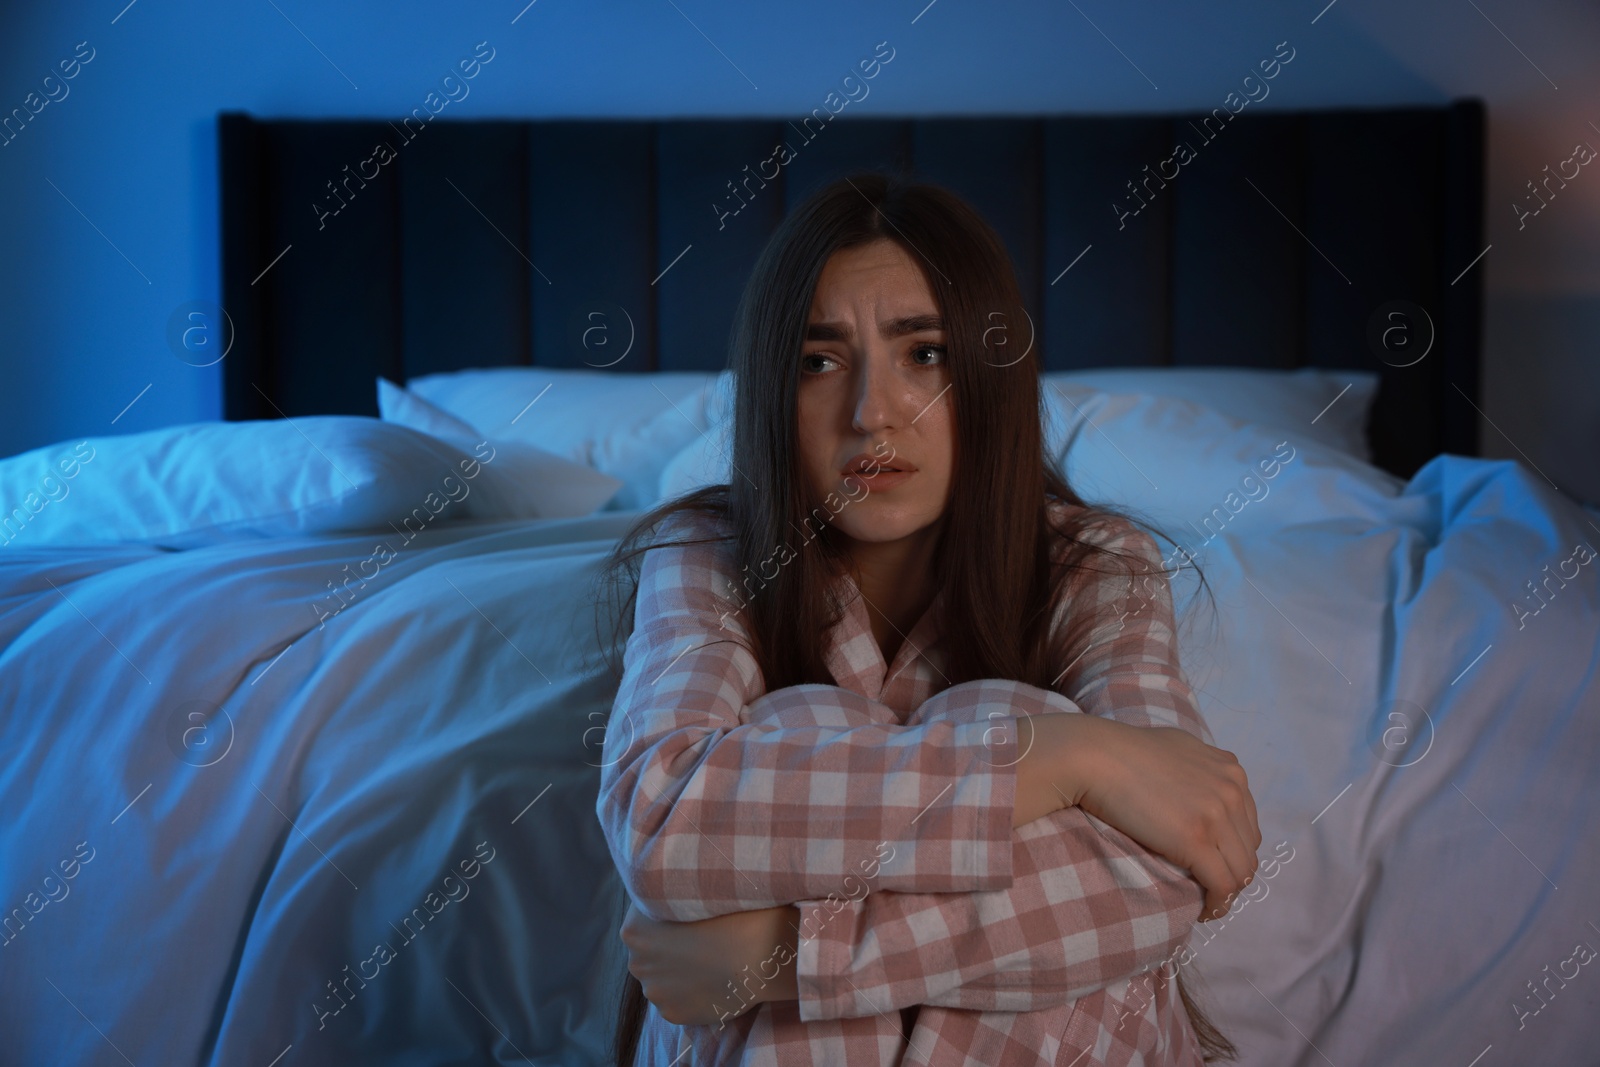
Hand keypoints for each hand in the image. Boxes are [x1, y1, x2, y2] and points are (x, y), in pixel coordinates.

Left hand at [619, 902, 799, 1025]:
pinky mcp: (673, 1015)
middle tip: (704, 939)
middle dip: (670, 947)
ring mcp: (655, 993)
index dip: (668, 914)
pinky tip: (715, 983)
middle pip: (650, 952)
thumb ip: (671, 896)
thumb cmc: (730, 912)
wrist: (759, 953)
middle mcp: (636, 963)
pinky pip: (679, 1002)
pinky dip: (693, 994)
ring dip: (681, 973)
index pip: (642, 919)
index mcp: (634, 930)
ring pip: (664, 980)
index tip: (691, 914)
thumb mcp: (693, 890)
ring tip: (713, 962)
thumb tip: (670, 896)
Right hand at [1051, 717, 1261, 921]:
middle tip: (1207, 888)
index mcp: (1230, 770)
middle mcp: (1232, 790)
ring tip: (1207, 904)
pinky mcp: (1197, 840)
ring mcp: (1217, 815)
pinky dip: (1217, 904)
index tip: (1214, 864)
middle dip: (1232, 873)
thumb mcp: (1177, 749)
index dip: (1233, 850)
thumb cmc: (1122, 751)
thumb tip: (1200, 788)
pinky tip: (1204, 911)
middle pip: (1248, 850)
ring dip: (1227, 894)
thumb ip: (1200, 767)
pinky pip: (1222, 885)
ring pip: (1241, 872)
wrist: (1096, 756)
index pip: (1248, 824)